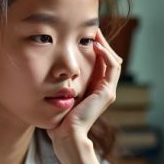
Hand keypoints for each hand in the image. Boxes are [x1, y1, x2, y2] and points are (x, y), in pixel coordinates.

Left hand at [46, 29, 121, 146]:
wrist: (66, 134)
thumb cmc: (60, 117)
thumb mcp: (61, 94)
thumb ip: (62, 83)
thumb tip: (50, 68)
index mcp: (95, 89)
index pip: (100, 62)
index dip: (95, 47)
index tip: (84, 34)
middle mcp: (104, 89)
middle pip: (109, 59)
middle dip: (101, 42)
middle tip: (92, 28)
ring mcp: (108, 91)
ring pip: (113, 60)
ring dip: (105, 45)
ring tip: (95, 33)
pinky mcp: (108, 92)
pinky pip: (113, 67)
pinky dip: (106, 55)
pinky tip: (96, 46)